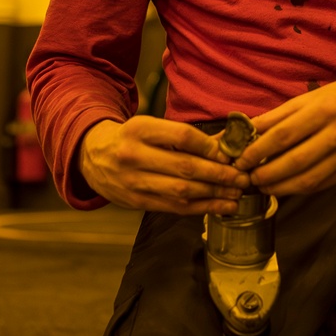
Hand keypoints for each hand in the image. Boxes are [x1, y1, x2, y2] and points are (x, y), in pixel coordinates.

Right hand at [79, 116, 250, 213]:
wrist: (93, 157)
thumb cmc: (131, 138)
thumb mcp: (151, 127)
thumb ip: (185, 136)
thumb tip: (228, 143)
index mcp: (139, 129)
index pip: (182, 137)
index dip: (209, 147)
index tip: (229, 154)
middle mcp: (134, 155)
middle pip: (185, 167)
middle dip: (219, 175)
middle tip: (242, 178)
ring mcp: (133, 182)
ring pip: (182, 191)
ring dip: (214, 195)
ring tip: (236, 194)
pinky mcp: (136, 202)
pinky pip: (174, 207)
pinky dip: (201, 208)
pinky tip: (220, 207)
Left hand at [234, 66, 335, 196]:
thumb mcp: (311, 96)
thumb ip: (279, 114)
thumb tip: (248, 129)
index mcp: (325, 108)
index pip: (284, 135)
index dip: (259, 150)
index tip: (242, 158)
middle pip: (295, 161)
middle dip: (266, 174)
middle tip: (248, 177)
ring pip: (308, 179)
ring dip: (280, 187)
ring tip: (262, 186)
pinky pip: (320, 184)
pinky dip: (298, 189)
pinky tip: (283, 186)